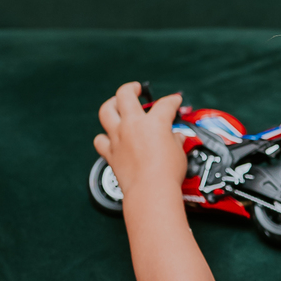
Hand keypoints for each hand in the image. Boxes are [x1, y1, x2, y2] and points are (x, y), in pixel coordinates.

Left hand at [95, 82, 186, 201]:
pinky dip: (104, 137)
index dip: (173, 101)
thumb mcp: (179, 153)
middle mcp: (133, 125)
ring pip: (106, 111)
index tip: (175, 101)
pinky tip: (109, 137)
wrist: (151, 191)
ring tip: (116, 104)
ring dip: (111, 104)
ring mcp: (119, 137)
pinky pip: (100, 140)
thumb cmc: (167, 174)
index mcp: (154, 122)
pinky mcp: (111, 153)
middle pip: (125, 94)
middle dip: (132, 88)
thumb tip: (175, 137)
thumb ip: (175, 140)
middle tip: (136, 89)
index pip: (165, 104)